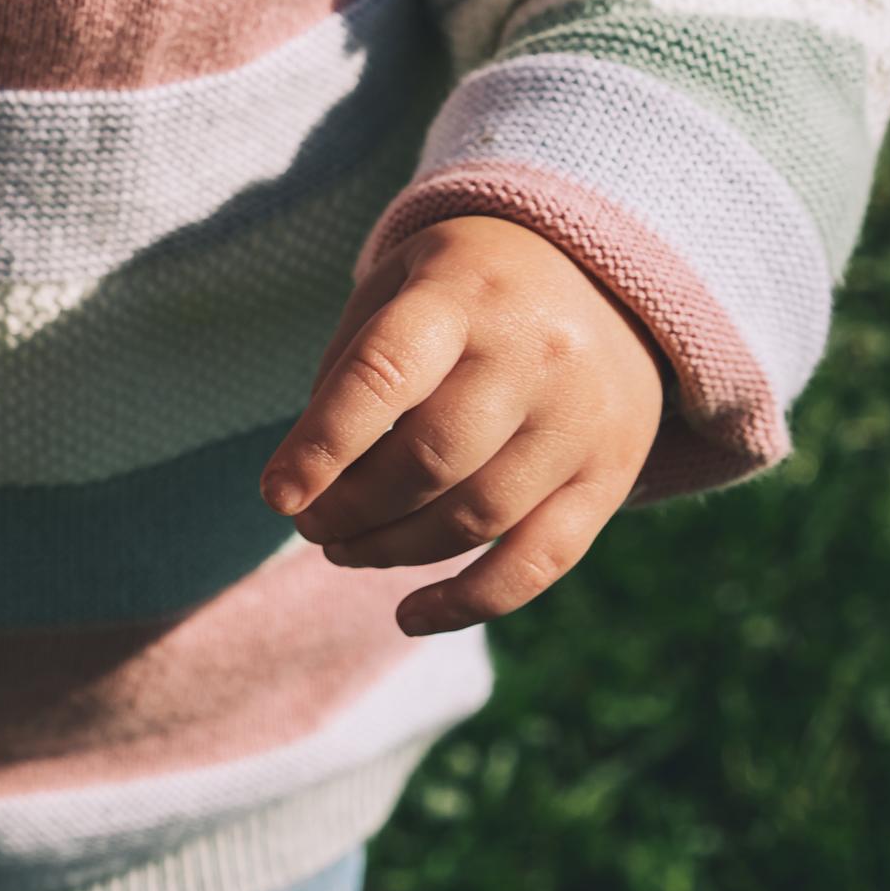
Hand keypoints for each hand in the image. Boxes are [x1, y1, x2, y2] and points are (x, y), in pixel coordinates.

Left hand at [260, 216, 663, 635]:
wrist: (605, 275)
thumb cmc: (463, 289)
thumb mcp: (397, 287)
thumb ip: (350, 372)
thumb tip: (310, 480)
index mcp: (462, 294)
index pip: (383, 375)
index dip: (322, 444)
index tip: (276, 495)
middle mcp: (533, 354)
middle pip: (430, 460)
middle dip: (350, 509)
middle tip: (308, 524)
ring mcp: (582, 418)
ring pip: (477, 517)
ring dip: (392, 550)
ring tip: (342, 549)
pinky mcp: (613, 474)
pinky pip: (541, 561)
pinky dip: (470, 601)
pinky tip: (409, 615)